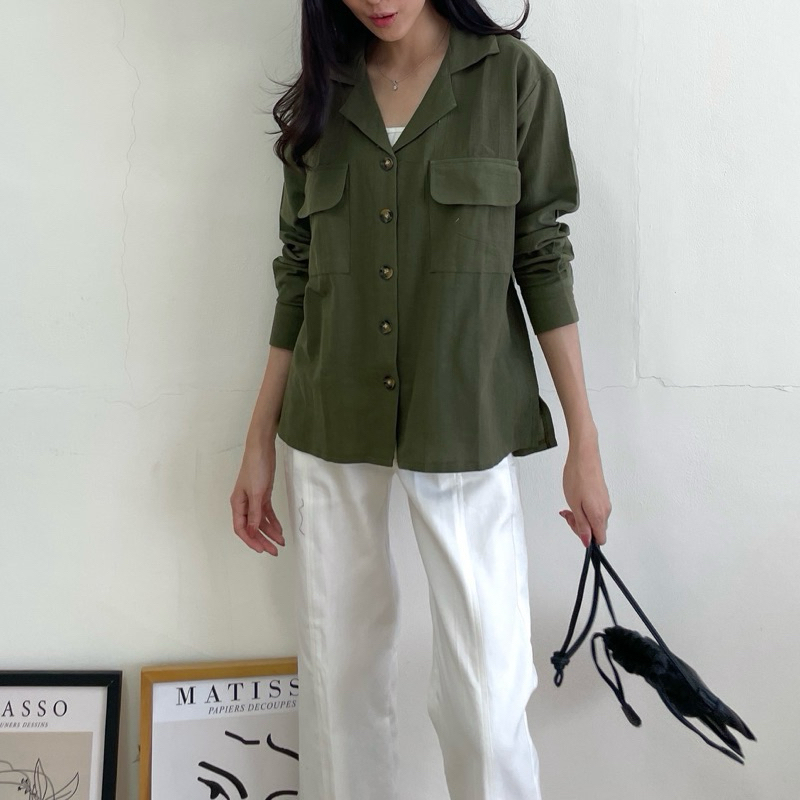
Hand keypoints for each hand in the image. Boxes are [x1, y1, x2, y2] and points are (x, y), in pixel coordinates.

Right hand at [230, 436, 285, 555]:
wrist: (262, 450)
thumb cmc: (255, 468)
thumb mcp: (256, 493)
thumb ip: (255, 513)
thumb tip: (253, 531)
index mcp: (237, 504)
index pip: (242, 528)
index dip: (251, 541)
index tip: (262, 549)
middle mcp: (244, 505)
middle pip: (252, 528)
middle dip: (263, 540)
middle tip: (274, 551)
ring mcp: (254, 500)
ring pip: (261, 522)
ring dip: (270, 532)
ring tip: (281, 542)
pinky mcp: (263, 495)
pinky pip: (267, 513)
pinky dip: (273, 522)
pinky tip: (279, 530)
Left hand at [559, 437, 610, 546]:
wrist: (584, 456)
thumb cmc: (578, 477)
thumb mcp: (574, 504)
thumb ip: (581, 525)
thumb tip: (587, 541)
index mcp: (599, 515)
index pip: (599, 540)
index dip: (586, 538)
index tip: (574, 526)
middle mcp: (606, 510)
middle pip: (596, 530)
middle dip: (580, 525)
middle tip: (568, 513)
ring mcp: (605, 502)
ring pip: (594, 519)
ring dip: (581, 516)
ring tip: (569, 504)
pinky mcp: (602, 495)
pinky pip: (595, 509)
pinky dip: (584, 508)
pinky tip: (575, 499)